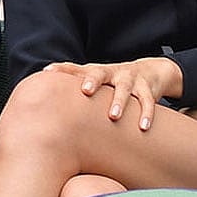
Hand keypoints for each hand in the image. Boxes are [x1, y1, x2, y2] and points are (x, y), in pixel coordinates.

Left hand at [44, 57, 182, 130]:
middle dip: (92, 80)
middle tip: (85, 90)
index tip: (47, 72)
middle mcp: (111, 72)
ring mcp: (130, 79)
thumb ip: (76, 84)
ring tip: (114, 116)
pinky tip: (143, 127)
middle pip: (100, 73)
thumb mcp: (96, 80)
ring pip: (124, 89)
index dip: (62, 69)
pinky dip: (146, 114)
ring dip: (119, 102)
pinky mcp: (147, 88)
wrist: (150, 71)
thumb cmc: (113, 80)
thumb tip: (45, 92)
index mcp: (96, 71)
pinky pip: (147, 101)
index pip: (75, 68)